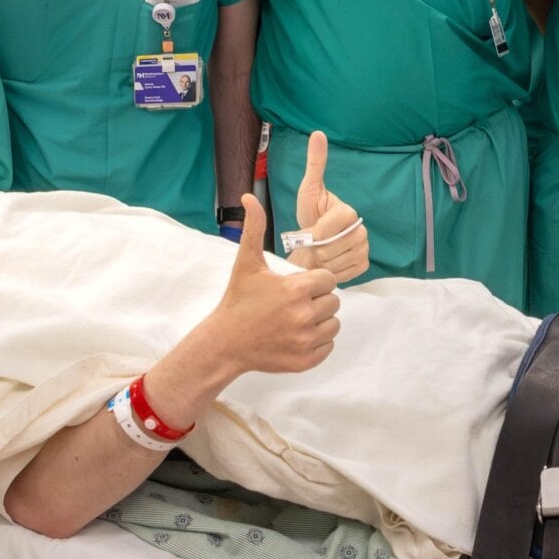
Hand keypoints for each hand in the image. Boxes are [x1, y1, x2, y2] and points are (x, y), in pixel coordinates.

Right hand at [207, 190, 339, 373]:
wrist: (224, 343)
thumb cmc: (238, 300)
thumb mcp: (246, 263)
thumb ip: (254, 228)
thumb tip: (248, 197)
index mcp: (296, 289)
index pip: (328, 279)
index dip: (313, 281)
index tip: (294, 286)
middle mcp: (304, 315)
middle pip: (333, 301)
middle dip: (316, 300)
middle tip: (292, 304)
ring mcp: (306, 340)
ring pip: (333, 324)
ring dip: (320, 321)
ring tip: (294, 319)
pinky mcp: (306, 361)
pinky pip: (329, 345)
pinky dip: (317, 342)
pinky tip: (296, 336)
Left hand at [284, 131, 369, 283]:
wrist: (311, 244)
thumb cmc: (308, 216)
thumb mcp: (308, 190)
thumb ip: (315, 164)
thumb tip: (318, 133)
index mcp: (349, 212)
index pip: (330, 227)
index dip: (315, 233)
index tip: (309, 230)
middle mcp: (362, 230)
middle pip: (332, 247)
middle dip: (317, 249)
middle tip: (313, 244)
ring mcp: (365, 248)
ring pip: (337, 262)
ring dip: (322, 262)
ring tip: (320, 253)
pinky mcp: (363, 265)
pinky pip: (344, 273)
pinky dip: (331, 271)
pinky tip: (328, 262)